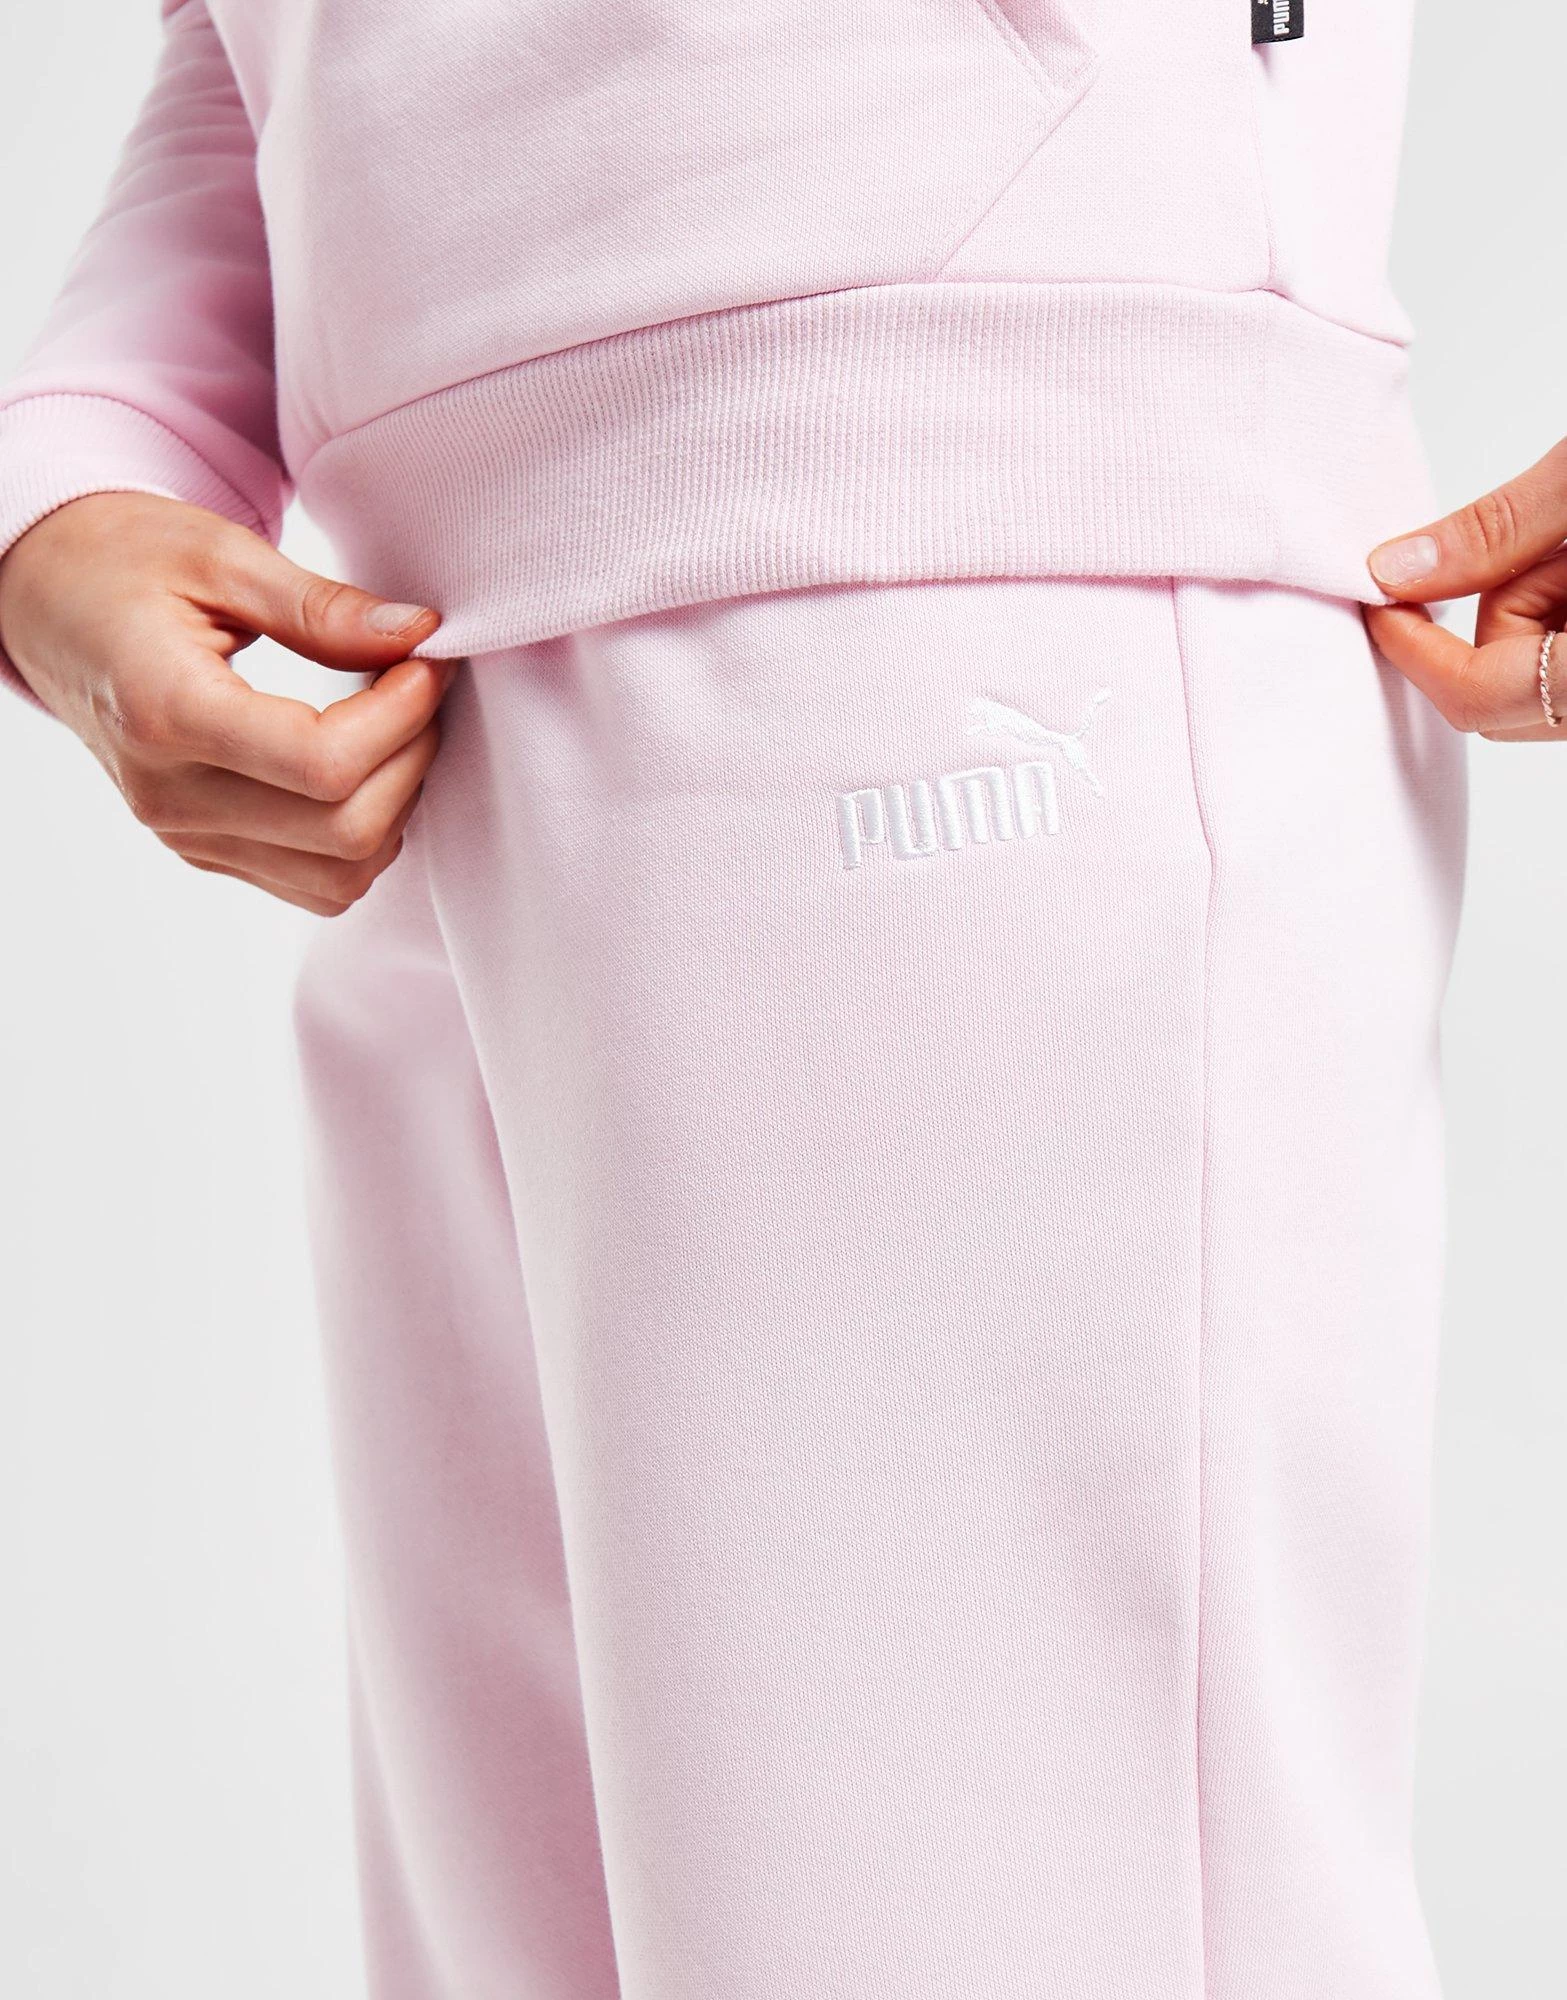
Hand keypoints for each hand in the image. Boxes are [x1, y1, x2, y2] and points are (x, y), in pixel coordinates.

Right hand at [0, 491, 450, 912]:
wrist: (46, 601)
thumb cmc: (122, 561)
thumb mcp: (219, 555)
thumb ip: (321, 607)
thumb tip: (418, 635)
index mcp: (165, 712)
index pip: (322, 762)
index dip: (401, 718)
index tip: (424, 662)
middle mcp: (170, 795)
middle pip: (344, 830)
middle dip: (413, 758)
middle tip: (421, 688)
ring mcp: (184, 835)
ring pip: (340, 875)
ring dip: (398, 805)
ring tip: (397, 727)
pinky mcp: (203, 851)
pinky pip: (316, 884)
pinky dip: (364, 838)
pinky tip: (366, 768)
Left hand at [1366, 440, 1566, 740]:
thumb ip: (1498, 532)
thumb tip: (1395, 571)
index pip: (1480, 695)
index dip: (1416, 648)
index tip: (1383, 597)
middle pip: (1502, 696)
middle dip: (1501, 611)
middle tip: (1549, 541)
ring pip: (1536, 678)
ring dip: (1541, 601)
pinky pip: (1564, 663)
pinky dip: (1559, 608)